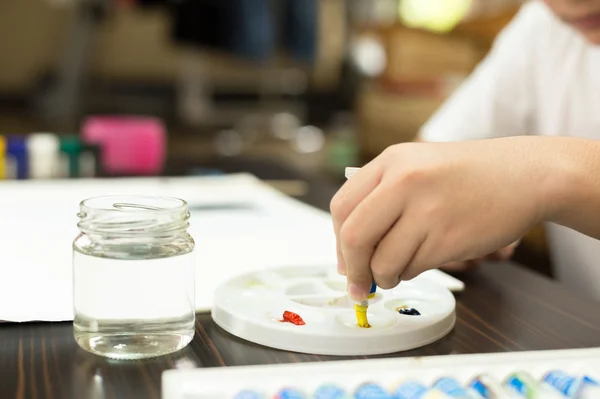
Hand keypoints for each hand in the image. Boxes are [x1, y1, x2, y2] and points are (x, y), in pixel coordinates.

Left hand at [330, 138, 545, 300]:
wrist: (523, 175)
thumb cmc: (466, 175)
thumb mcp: (415, 166)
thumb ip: (379, 200)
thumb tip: (349, 254)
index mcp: (390, 161)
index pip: (341, 207)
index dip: (337, 241)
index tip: (345, 260)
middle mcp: (404, 181)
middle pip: (353, 237)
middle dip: (352, 269)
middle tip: (358, 284)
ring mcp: (427, 209)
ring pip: (382, 261)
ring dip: (384, 276)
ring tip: (397, 270)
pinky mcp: (448, 237)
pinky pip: (413, 269)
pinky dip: (411, 272)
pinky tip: (425, 258)